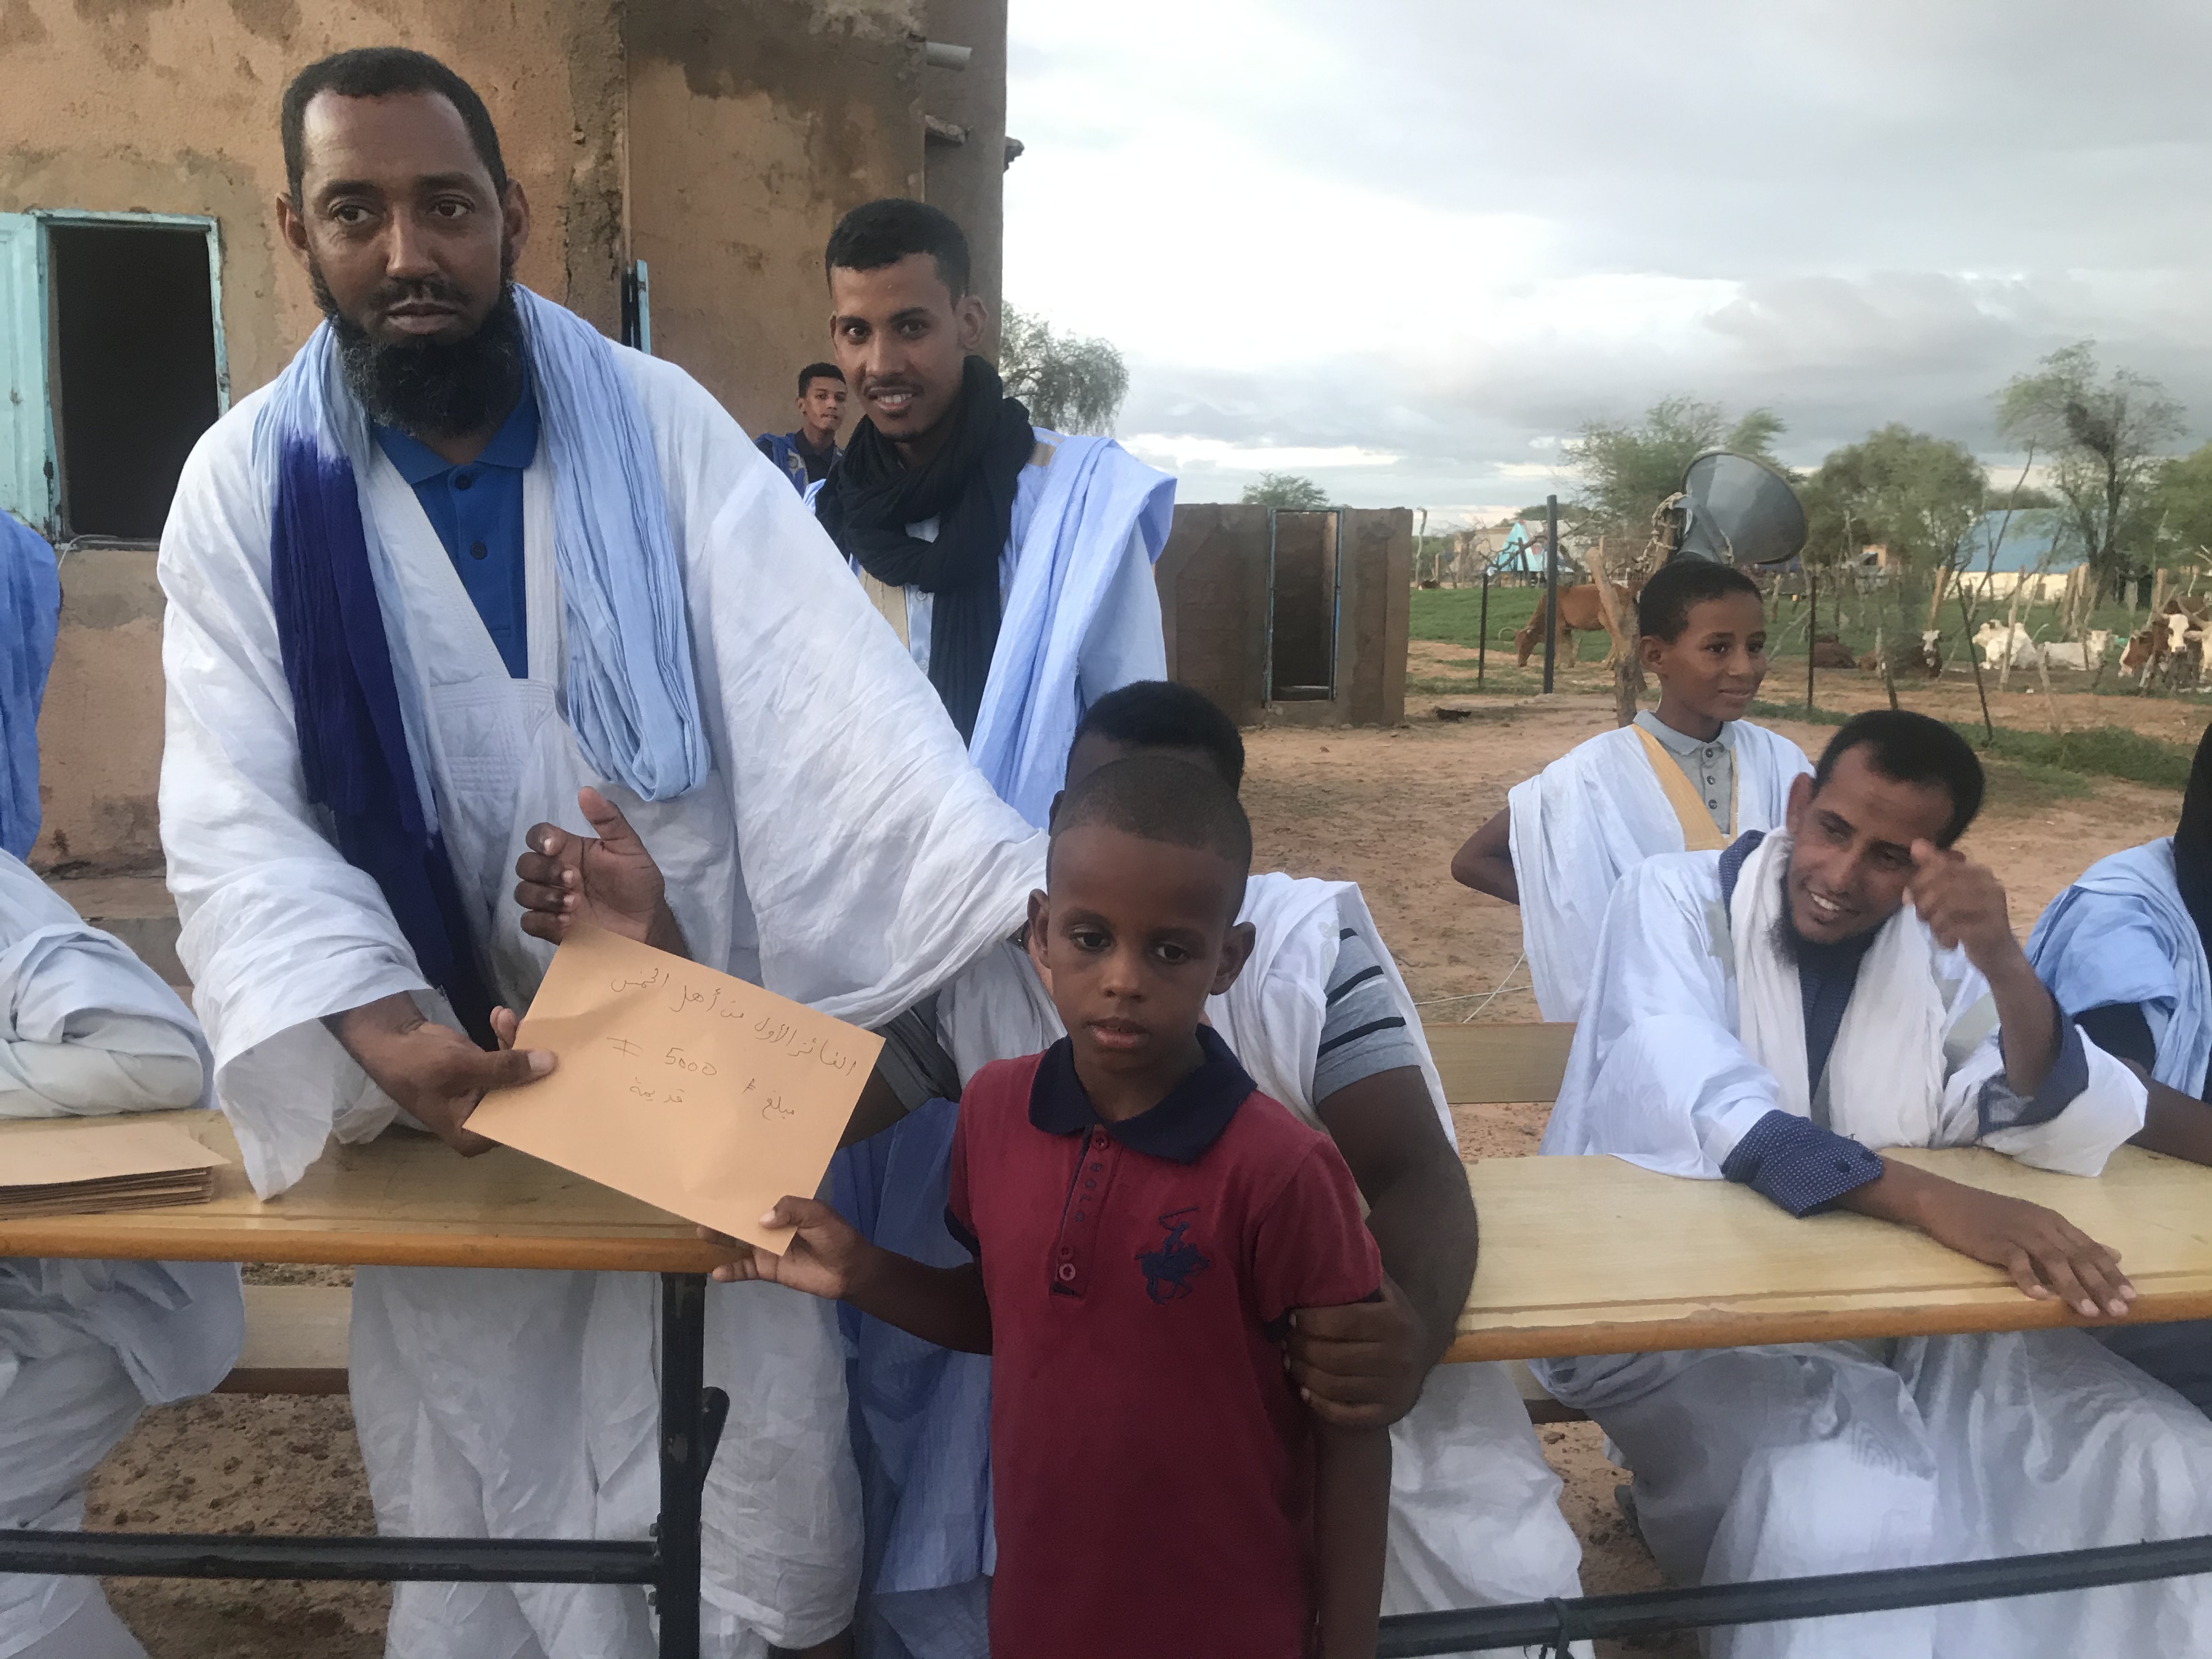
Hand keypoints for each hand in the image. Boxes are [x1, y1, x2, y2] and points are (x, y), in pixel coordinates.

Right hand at [329, 992, 551, 1156]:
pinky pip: (505, 1059)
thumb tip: (549, 1065)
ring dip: (516, 1043)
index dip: (540, 1100)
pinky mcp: (483, 1074)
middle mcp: (482, 1120)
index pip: (518, 1124)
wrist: (390, 1040)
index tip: (563, 1074)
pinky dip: (505, 1038)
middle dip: (532, 1064)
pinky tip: (500, 1016)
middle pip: (521, 1095)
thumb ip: (505, 1068)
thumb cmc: (417, 1064)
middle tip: (543, 1036)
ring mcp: (483, 1096)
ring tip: (508, 1018)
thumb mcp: (461, 1066)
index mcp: (472, 1135)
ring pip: (516, 1072)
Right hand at [515, 787, 682, 952]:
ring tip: (574, 904)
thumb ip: (610, 820)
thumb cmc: (638, 884)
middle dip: (543, 870)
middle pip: (524, 864)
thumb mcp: (629, 848)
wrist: (646, 925)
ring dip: (543, 896)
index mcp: (570, 850)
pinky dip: (542, 920)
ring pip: (522, 892)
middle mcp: (555, 874)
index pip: (538, 836)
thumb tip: (586, 790)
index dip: (539, 839)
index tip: (554, 847)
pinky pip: (528, 922)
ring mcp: (551, 900)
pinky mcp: (552, 927)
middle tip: (574, 880)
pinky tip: (567, 921)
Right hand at [703, 1196, 870, 1300]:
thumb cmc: (836, 1237)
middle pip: (743, 1218)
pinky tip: (717, 1272)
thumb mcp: (819, 1215)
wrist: (848, 1271)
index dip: (743, 1190)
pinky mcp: (768, 1268)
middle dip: (725, 1213)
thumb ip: (792, 1210)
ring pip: (739, 1241)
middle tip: (702, 1207)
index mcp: (785, 1207)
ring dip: (721, 1237)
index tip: (722, 1182)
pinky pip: (745, 1269)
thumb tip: (761, 1219)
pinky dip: (731, 1270)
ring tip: (703, 1232)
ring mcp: (767, 1247)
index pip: (760, 1195)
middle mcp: (772, 1225)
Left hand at [1286, 1277, 1428, 1427]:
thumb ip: (1363, 1275)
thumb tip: (1333, 1241)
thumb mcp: (1386, 1294)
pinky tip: (1305, 1390)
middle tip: (1284, 1340)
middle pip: (1332, 1356)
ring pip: (1334, 1385)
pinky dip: (1320, 1403)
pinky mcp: (1388, 1415)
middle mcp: (1398, 1356)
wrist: (1420, 1362)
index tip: (1290, 1317)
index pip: (1343, 1321)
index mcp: (1396, 1321)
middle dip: (1300, 1347)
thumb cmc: (1391, 1320)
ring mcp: (1394, 1389)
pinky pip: (1345, 1414)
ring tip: (1289, 1361)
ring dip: (1303, 1373)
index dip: (1310, 1320)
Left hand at [1907, 841, 2019, 978]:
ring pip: (1945, 908)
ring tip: (1937, 930)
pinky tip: (1948, 941)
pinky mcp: (1990, 930)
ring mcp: (1993, 908)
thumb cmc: (1969, 920)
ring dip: (1933, 923)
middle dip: (1923, 904)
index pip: (1940, 867)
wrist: (1997, 955)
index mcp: (1980, 873)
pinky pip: (1954, 928)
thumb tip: (1915, 843)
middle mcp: (1990, 886)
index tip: (1908, 898)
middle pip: (1941, 887)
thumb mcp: (1949, 892)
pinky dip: (1943, 936)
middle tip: (1922, 917)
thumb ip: (1933, 868)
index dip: (1918, 882)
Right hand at [1912, 1180, 2134, 1318]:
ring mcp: (2018, 1232)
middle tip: (2119, 1310)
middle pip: (2077, 1257)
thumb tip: (2112, 1254)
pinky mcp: (1995, 1241)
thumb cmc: (1990, 1215)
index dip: (2112, 1273)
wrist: (1946, 1201)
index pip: (2090, 1249)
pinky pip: (2015, 1261)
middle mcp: (2041, 1225)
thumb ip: (2072, 1240)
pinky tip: (2039, 1297)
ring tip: (2088, 1312)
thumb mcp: (2036, 1223)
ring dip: (2073, 1287)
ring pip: (2053, 1261)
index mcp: (2053, 1221)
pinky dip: (2028, 1279)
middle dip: (2101, 1285)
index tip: (2132, 1296)